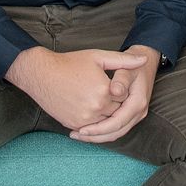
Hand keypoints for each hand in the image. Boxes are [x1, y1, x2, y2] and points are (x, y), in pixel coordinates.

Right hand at [6, 47, 141, 132]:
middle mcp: (96, 108)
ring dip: (107, 117)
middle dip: (116, 105)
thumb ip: (123, 60)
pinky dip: (94, 123)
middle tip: (111, 96)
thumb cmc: (70, 63)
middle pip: (116, 112)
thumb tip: (144, 60)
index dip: (122, 91)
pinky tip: (92, 112)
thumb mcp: (98, 57)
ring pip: (105, 123)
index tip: (118, 85)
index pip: (124, 97)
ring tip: (101, 103)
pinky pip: (91, 128)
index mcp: (104, 91)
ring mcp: (84, 119)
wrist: (41, 74)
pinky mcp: (73, 125)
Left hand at [71, 46, 159, 143]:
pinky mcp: (129, 116)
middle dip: (95, 136)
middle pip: (116, 132)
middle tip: (76, 135)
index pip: (117, 122)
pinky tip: (87, 129)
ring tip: (78, 134)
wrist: (145, 64)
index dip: (99, 128)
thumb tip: (115, 91)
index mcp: (138, 102)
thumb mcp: (128, 66)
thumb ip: (121, 79)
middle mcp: (138, 113)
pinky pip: (115, 129)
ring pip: (115, 134)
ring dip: (97, 137)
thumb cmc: (133, 63)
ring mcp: (134, 116)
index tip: (82, 130)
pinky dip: (101, 132)